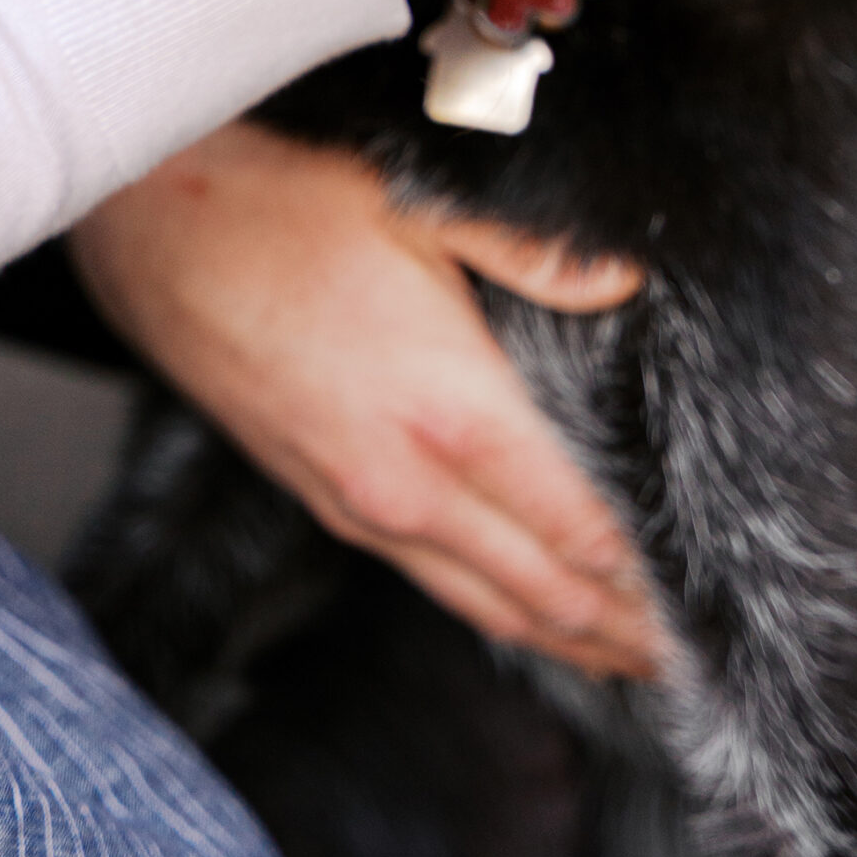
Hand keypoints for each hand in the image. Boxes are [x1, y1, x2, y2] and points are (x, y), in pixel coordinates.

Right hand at [71, 122, 660, 678]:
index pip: (580, 527)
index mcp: (448, 409)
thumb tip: (625, 281)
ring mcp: (358, 501)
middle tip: (696, 655)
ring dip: (566, 636)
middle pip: (543, 590)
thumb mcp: (418, 201)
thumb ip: (533, 251)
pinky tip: (524, 607)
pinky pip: (430, 579)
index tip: (710, 599)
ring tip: (634, 658)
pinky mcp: (323, 497)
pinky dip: (495, 608)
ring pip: (485, 602)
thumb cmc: (276, 198)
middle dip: (624, 631)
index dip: (652, 576)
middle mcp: (404, 481)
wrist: (147, 225)